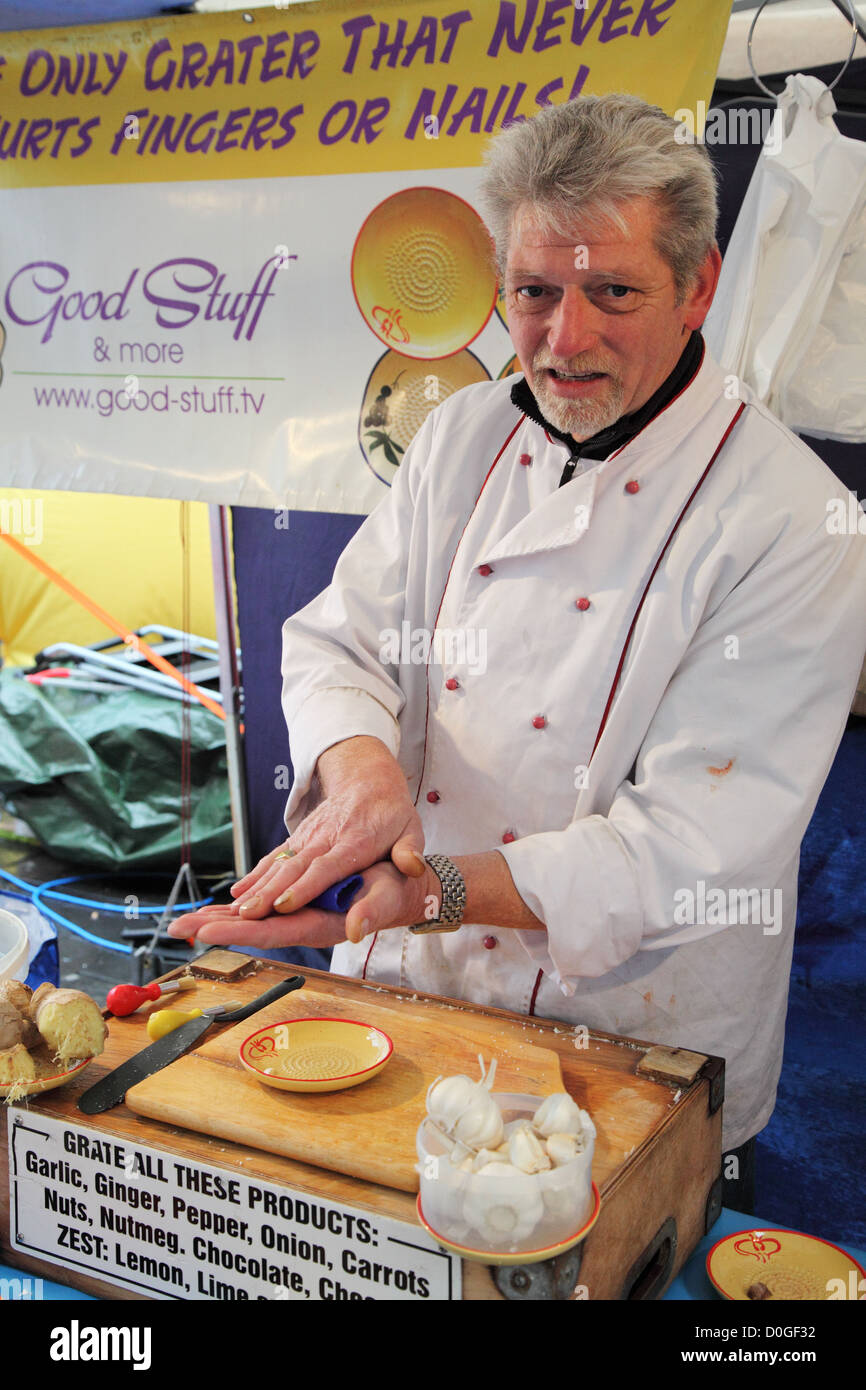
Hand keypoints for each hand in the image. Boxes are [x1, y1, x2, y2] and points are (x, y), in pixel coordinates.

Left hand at [167, 860, 441, 948]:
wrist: (401, 889)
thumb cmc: (396, 893)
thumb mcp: (387, 898)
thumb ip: (372, 912)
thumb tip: (358, 929)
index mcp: (320, 924)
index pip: (273, 931)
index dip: (241, 931)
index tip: (209, 929)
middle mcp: (302, 923)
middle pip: (252, 929)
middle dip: (215, 928)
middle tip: (178, 927)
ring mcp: (297, 915)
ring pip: (252, 920)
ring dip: (218, 920)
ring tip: (183, 921)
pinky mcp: (296, 905)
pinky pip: (260, 908)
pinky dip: (236, 908)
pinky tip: (214, 908)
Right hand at [226, 737, 425, 920]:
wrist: (367, 779)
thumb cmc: (391, 811)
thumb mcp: (410, 828)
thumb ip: (409, 850)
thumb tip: (414, 868)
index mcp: (355, 841)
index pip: (327, 867)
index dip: (305, 887)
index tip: (284, 906)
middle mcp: (326, 838)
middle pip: (295, 869)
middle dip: (269, 893)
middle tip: (246, 916)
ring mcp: (308, 837)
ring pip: (279, 865)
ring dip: (256, 887)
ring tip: (234, 911)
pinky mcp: (298, 838)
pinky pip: (274, 858)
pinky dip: (255, 874)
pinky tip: (237, 894)